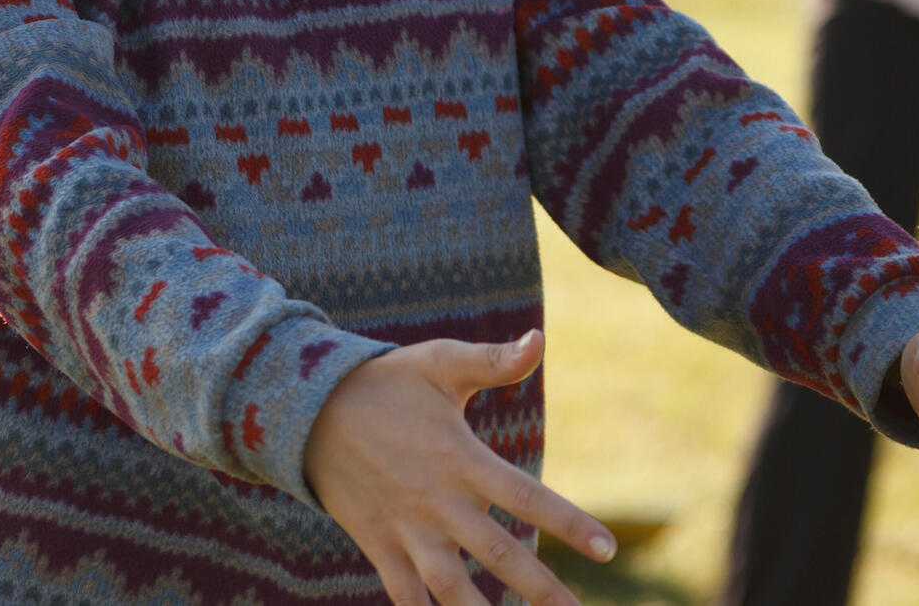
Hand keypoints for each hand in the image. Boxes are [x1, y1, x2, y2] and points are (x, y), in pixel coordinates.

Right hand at [305, 330, 615, 605]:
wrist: (310, 411)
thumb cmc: (387, 383)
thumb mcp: (440, 363)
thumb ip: (494, 360)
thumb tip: (541, 339)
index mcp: (460, 459)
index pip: (526, 498)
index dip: (569, 523)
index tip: (608, 548)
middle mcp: (437, 502)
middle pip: (498, 555)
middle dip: (541, 590)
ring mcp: (405, 530)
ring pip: (451, 590)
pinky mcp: (378, 546)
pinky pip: (406, 595)